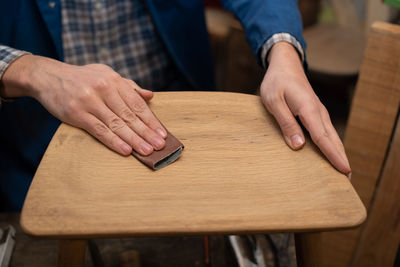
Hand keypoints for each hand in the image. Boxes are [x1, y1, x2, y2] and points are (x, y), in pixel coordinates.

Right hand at [1, 55, 166, 155]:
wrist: (48, 77)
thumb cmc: (82, 78)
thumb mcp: (106, 74)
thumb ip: (128, 86)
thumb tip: (150, 95)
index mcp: (113, 80)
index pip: (137, 103)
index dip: (151, 120)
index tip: (162, 133)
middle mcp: (103, 89)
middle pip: (129, 115)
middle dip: (146, 132)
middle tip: (160, 146)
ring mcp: (89, 101)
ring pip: (116, 124)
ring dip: (134, 140)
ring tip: (147, 151)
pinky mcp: (77, 114)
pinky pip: (99, 130)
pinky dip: (114, 141)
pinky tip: (126, 150)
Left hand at [260, 42, 350, 174]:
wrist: (285, 65)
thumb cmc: (277, 83)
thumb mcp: (274, 102)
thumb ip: (286, 123)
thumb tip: (299, 146)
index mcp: (308, 109)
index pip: (322, 138)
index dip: (333, 156)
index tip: (344, 171)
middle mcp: (318, 112)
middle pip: (333, 139)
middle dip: (340, 159)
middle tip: (347, 179)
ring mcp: (319, 112)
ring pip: (332, 136)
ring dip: (338, 153)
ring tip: (343, 171)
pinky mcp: (315, 112)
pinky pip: (326, 131)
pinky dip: (332, 144)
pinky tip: (331, 152)